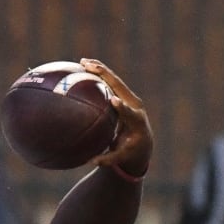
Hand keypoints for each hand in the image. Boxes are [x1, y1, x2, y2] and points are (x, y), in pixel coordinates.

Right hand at [80, 58, 153, 178]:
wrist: (142, 141)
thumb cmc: (129, 151)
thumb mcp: (121, 158)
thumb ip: (109, 159)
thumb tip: (91, 162)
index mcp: (135, 120)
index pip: (129, 111)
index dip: (122, 106)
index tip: (113, 100)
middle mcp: (134, 105)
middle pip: (120, 87)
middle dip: (107, 77)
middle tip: (91, 69)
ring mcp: (128, 97)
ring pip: (114, 80)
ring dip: (100, 69)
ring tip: (83, 61)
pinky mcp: (122, 95)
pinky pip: (109, 82)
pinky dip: (97, 74)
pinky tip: (82, 67)